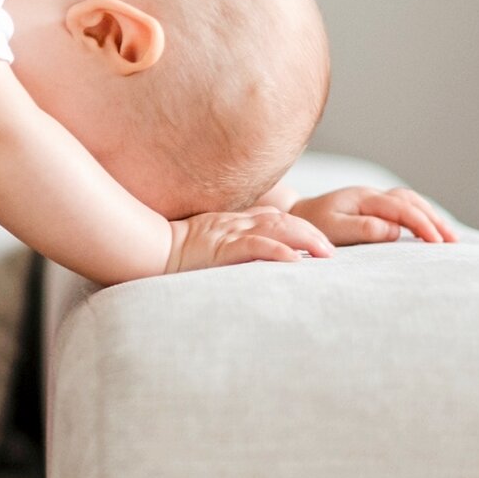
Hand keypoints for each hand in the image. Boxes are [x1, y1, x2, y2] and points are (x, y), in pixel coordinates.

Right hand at [166, 207, 335, 272]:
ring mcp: (230, 234)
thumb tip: (246, 254)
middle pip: (284, 221)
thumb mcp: (204, 241)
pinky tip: (294, 260)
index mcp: (232, 222)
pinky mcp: (222, 249)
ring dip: (305, 239)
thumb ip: (225, 242)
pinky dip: (277, 251)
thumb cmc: (170, 249)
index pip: (274, 217)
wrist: (148, 249)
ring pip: (277, 229)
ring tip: (326, 254)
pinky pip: (255, 246)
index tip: (318, 241)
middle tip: (331, 251)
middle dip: (312, 234)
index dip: (299, 227)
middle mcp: (236, 224)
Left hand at [289, 186, 456, 245]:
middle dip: (434, 220)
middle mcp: (371, 194)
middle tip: (453, 241)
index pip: (402, 208)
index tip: (437, 242)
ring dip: (431, 216)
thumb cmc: (311, 224)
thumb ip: (363, 228)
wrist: (294, 215)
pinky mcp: (372, 205)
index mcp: (363, 198)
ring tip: (449, 236)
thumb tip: (396, 230)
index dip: (422, 224)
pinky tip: (431, 229)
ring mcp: (373, 198)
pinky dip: (420, 215)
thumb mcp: (333, 228)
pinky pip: (403, 206)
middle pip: (412, 201)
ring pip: (410, 201)